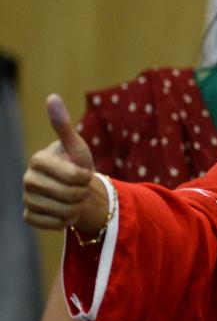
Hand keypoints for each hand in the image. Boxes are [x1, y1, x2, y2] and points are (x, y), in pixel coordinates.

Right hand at [23, 94, 106, 233]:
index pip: (74, 176)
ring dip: (76, 207)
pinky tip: (64, 210)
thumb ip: (63, 125)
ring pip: (62, 211)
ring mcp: (26, 199)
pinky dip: (66, 220)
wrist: (75, 189)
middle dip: (82, 192)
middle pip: (69, 195)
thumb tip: (51, 97)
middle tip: (80, 187)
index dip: (86, 177)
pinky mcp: (29, 216)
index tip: (84, 172)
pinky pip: (54, 223)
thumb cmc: (77, 164)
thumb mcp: (76, 146)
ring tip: (73, 198)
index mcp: (38, 160)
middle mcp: (27, 179)